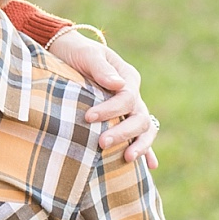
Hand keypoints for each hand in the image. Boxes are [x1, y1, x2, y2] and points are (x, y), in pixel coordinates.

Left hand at [45, 30, 158, 168]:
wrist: (68, 53)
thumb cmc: (77, 53)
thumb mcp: (88, 55)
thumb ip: (102, 69)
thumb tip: (118, 85)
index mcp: (128, 77)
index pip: (127, 98)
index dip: (110, 110)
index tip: (88, 117)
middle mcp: (133, 94)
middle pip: (139, 117)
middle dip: (123, 132)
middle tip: (102, 143)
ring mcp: (130, 108)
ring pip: (145, 129)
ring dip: (139, 145)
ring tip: (127, 159)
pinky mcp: (122, 119)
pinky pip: (139, 136)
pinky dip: (146, 150)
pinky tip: (150, 166)